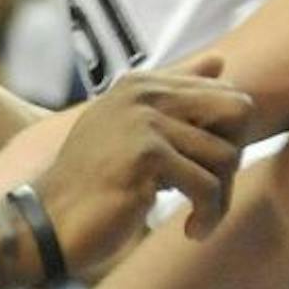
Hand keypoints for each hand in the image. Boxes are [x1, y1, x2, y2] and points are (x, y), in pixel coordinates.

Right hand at [32, 56, 251, 277]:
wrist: (49, 221)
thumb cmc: (95, 182)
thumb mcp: (131, 129)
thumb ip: (175, 94)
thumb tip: (221, 57)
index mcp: (141, 82)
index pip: (227, 93)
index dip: (229, 137)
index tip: (202, 170)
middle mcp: (142, 91)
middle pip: (238, 111)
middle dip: (234, 155)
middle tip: (210, 192)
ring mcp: (142, 119)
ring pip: (227, 155)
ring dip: (221, 199)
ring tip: (198, 218)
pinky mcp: (146, 154)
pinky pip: (209, 186)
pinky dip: (207, 217)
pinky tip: (190, 231)